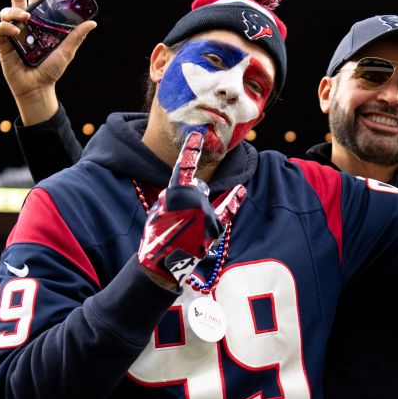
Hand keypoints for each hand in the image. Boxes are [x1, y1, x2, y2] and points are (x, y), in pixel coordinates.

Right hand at [0, 0, 96, 124]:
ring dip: (15, 9)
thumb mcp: (66, 51)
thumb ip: (76, 36)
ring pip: (7, 11)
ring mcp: (12, 34)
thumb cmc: (51, 70)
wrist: (38, 88)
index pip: (35, 3)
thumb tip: (92, 23)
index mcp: (38, 25)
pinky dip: (6, 27)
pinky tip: (16, 31)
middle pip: (17, 0)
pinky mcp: (3, 44)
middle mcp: (24, 26)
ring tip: (26, 15)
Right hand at [137, 131, 245, 289]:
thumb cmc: (157, 236)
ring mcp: (208, 215)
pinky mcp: (216, 229)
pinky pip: (226, 211)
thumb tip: (195, 189)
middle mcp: (195, 201)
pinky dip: (233, 200)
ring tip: (187, 230)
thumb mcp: (158, 210)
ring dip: (199, 213)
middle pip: (197, 190)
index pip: (184, 169)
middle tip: (177, 221)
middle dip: (189, 200)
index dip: (190, 150)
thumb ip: (176, 196)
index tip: (198, 134)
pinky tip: (241, 190)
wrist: (162, 264)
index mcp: (175, 194)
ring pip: (206, 203)